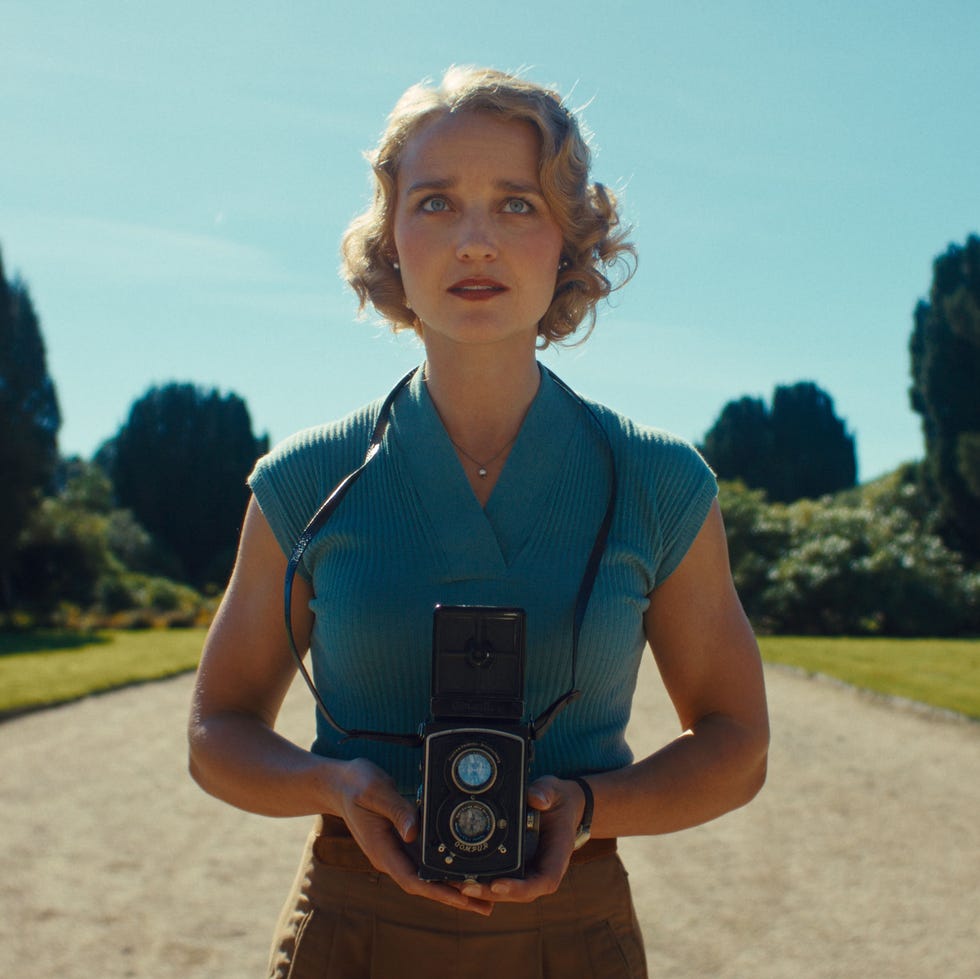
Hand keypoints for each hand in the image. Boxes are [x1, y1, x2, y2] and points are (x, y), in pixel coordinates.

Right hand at [332, 758, 494, 915]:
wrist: (340, 783)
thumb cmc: (356, 785)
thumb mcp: (376, 792)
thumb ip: (396, 810)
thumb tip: (414, 832)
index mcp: (382, 850)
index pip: (413, 880)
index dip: (439, 892)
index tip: (463, 900)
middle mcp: (390, 856)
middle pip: (425, 885)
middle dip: (455, 897)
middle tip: (487, 906)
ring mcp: (396, 850)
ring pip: (428, 874)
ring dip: (454, 886)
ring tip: (484, 895)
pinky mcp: (402, 840)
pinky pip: (426, 859)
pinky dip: (445, 866)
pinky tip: (464, 868)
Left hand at [458, 775, 585, 904]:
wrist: (559, 805)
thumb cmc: (557, 800)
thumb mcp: (553, 790)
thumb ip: (545, 793)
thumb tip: (536, 799)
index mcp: (558, 854)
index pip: (545, 881)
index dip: (522, 888)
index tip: (498, 885)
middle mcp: (544, 867)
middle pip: (521, 892)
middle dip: (493, 893)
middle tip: (467, 888)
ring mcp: (530, 869)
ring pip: (509, 890)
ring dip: (485, 891)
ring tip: (459, 885)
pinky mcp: (518, 866)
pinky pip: (502, 878)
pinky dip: (484, 881)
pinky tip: (463, 878)